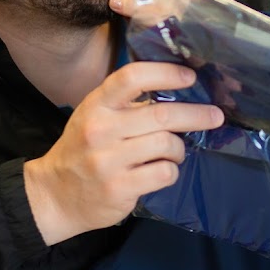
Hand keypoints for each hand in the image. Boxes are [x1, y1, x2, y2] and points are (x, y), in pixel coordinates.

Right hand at [24, 62, 223, 245]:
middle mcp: (100, 130)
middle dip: (196, 114)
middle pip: (161, 114)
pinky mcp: (118, 188)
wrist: (54, 195)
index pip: (132, 78)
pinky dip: (170, 171)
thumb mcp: (95, 116)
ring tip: (172, 152)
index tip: (190, 77)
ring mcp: (107, 161)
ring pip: (167, 144)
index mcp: (96, 105)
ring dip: (178, 149)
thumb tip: (181, 89)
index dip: (165, 74)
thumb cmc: (83, 149)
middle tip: (216, 116)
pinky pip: (164, 172)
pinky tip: (160, 171)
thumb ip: (128, 104)